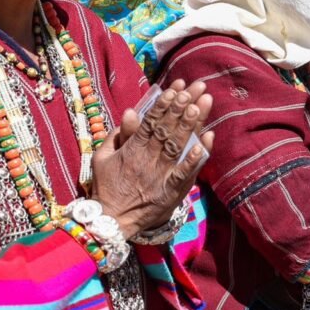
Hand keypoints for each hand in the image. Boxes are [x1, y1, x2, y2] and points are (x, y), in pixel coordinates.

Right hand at [92, 80, 214, 238]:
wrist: (112, 221)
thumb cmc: (107, 187)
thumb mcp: (102, 159)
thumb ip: (116, 136)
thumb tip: (130, 113)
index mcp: (132, 150)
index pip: (151, 122)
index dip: (164, 104)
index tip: (176, 88)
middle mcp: (148, 159)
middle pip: (168, 128)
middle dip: (182, 106)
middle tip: (196, 88)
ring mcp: (161, 174)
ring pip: (178, 144)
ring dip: (191, 124)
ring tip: (202, 103)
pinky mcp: (171, 190)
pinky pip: (185, 172)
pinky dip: (195, 156)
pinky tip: (207, 140)